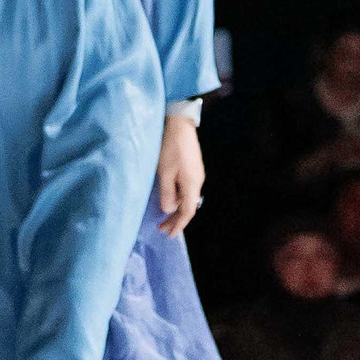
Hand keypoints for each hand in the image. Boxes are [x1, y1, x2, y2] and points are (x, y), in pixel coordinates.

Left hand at [157, 115, 204, 235]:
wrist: (179, 124)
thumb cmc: (170, 148)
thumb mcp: (164, 172)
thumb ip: (166, 193)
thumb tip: (168, 210)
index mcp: (192, 184)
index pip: (187, 212)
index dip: (178, 225)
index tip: (168, 234)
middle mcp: (198, 181)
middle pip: (188, 206)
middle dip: (175, 219)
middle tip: (162, 228)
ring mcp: (196, 174)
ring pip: (187, 198)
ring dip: (176, 208)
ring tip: (163, 215)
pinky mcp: (192, 168)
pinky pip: (186, 189)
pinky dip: (178, 198)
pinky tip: (169, 197)